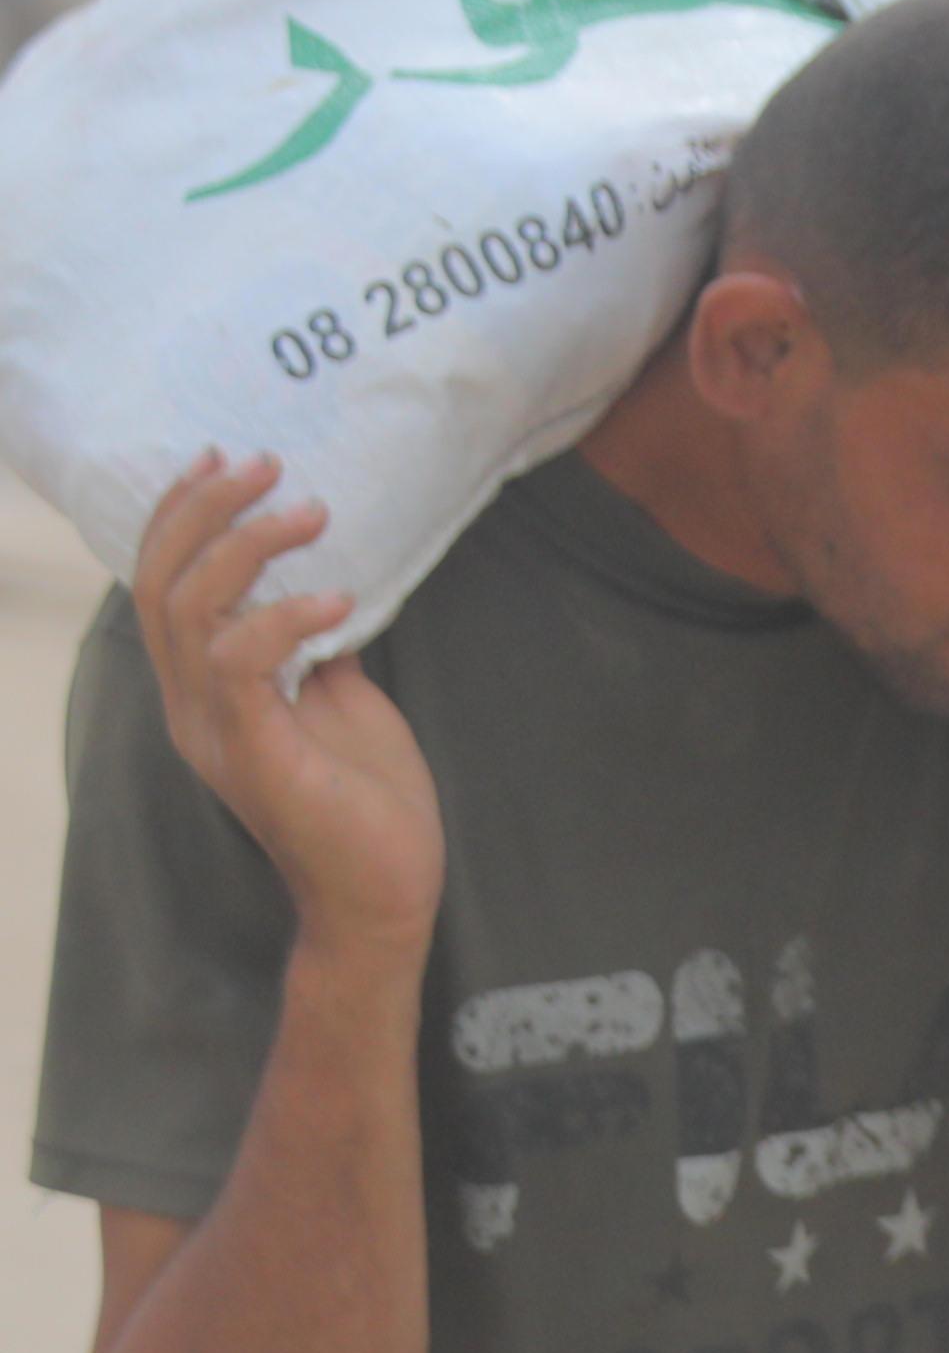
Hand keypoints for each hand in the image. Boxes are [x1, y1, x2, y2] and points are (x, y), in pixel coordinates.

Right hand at [131, 456, 443, 946]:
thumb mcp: (339, 700)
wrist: (384, 893)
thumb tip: (320, 583)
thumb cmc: (367, 801)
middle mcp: (190, 704)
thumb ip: (313, 648)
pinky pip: (238, 665)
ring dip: (247, 547)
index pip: (162, 585)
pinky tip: (340, 598)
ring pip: (190, 611)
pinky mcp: (253, 754)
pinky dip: (284, 618)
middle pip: (160, 583)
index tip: (224, 459)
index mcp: (203, 689)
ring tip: (312, 511)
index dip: (180, 516)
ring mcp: (215, 730)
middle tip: (265, 463)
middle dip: (205, 510)